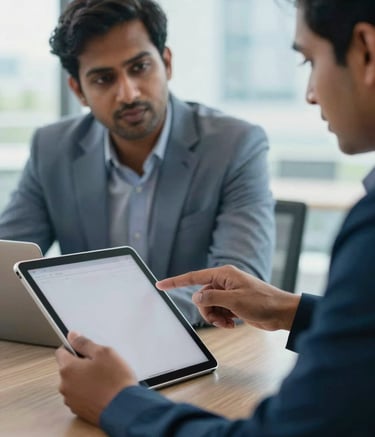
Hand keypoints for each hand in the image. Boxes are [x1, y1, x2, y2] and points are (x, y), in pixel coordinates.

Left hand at [55, 332, 137, 424]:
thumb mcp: (103, 353)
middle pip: (68, 368)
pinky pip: (80, 395)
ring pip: (74, 382)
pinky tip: (102, 389)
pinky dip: (88, 391)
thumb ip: (85, 343)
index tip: (84, 348)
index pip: (61, 351)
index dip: (73, 347)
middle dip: (81, 364)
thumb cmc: (115, 381)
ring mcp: (71, 399)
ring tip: (103, 378)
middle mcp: (65, 385)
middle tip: (99, 363)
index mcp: (68, 369)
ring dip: (84, 378)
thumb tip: (72, 336)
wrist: (125, 408)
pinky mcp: (79, 410)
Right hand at [157, 265, 299, 330]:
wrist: (281, 312)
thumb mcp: (234, 301)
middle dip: (207, 310)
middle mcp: (224, 282)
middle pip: (201, 296)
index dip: (175, 282)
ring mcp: (228, 293)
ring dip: (215, 317)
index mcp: (223, 274)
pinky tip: (233, 324)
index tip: (160, 285)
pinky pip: (218, 312)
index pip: (194, 277)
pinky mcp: (232, 303)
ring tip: (228, 322)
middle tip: (220, 318)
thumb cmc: (262, 302)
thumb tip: (196, 297)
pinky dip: (222, 320)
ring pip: (208, 306)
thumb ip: (211, 298)